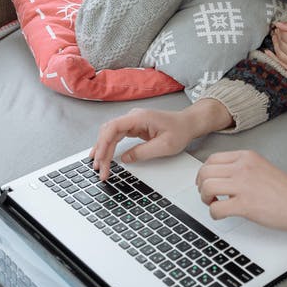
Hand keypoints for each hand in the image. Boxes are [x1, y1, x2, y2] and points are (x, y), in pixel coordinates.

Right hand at [88, 99, 233, 179]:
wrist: (188, 123)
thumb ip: (143, 152)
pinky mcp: (134, 127)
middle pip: (108, 131)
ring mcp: (132, 121)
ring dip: (103, 149)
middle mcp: (133, 117)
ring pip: (110, 134)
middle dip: (101, 150)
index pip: (113, 127)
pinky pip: (116, 136)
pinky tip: (103, 155)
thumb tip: (124, 159)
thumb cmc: (180, 131)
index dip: (104, 143)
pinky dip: (109, 146)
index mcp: (139, 117)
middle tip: (99, 169)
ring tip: (97, 165)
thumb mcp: (164, 146)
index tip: (100, 158)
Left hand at [194, 150, 286, 232]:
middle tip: (208, 196)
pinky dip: (214, 214)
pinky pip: (216, 209)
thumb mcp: (262, 168)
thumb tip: (222, 177)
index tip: (207, 182)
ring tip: (215, 204)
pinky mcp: (246, 205)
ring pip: (206, 188)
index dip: (205, 173)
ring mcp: (244, 185)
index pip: (212, 159)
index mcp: (247, 157)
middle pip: (205, 172)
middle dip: (201, 186)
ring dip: (206, 199)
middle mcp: (243, 167)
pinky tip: (223, 215)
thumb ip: (243, 169)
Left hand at [267, 22, 286, 79]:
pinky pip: (281, 65)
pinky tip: (268, 52)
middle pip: (280, 44)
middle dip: (277, 36)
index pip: (284, 34)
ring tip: (275, 38)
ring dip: (275, 45)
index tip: (279, 26)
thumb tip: (278, 24)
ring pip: (279, 54)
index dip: (280, 29)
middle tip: (277, 31)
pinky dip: (273, 58)